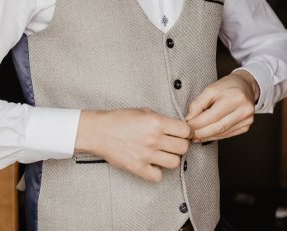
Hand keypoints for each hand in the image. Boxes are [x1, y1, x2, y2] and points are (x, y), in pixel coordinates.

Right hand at [75, 108, 191, 181]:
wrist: (99, 131)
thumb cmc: (119, 119)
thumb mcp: (143, 111)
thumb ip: (161, 119)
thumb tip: (176, 126)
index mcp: (156, 122)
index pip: (185, 131)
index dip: (187, 132)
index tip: (184, 133)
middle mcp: (154, 139)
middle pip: (183, 148)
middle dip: (181, 145)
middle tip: (174, 143)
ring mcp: (146, 155)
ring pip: (175, 162)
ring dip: (171, 158)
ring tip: (163, 153)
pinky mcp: (138, 168)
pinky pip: (158, 176)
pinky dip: (157, 171)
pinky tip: (152, 164)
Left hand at [185, 71, 258, 141]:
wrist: (245, 86)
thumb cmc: (227, 86)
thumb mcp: (210, 89)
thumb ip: (198, 104)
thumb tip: (189, 119)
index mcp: (235, 98)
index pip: (213, 116)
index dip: (198, 123)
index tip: (186, 127)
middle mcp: (244, 110)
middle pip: (218, 127)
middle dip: (201, 133)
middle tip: (189, 134)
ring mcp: (247, 120)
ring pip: (223, 133)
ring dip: (207, 137)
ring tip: (195, 136)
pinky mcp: (246, 126)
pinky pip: (228, 134)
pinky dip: (215, 136)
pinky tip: (206, 136)